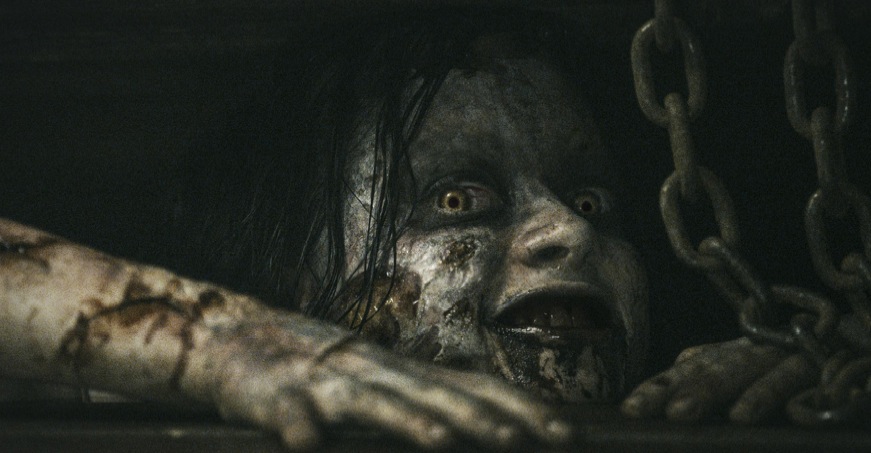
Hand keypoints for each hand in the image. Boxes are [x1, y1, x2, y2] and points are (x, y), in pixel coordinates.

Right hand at [197, 312, 571, 449]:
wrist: (236, 336)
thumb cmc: (315, 367)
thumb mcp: (376, 379)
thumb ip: (420, 400)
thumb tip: (473, 426)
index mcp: (400, 370)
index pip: (471, 385)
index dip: (518, 407)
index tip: (564, 431)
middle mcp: (372, 370)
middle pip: (434, 393)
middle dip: (481, 419)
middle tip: (522, 444)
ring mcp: (326, 381)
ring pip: (372, 400)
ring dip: (408, 421)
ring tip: (441, 444)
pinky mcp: (277, 396)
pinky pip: (290, 414)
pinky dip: (303, 429)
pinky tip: (309, 446)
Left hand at [621, 337, 817, 422]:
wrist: (838, 338)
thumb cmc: (780, 365)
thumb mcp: (738, 370)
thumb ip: (702, 377)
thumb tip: (661, 394)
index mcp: (725, 357)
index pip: (683, 371)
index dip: (656, 387)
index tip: (629, 408)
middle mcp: (747, 352)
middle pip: (704, 369)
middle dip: (671, 389)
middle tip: (641, 408)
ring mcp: (779, 355)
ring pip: (740, 371)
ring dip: (710, 392)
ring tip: (681, 412)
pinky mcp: (813, 363)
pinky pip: (789, 378)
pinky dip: (767, 394)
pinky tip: (744, 414)